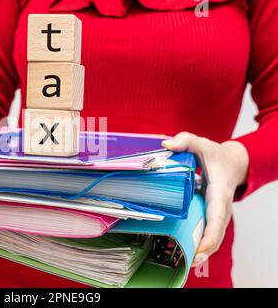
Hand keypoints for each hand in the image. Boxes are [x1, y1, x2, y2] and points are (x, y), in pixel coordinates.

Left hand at [161, 132, 248, 265]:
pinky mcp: (214, 215)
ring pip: (214, 237)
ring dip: (202, 250)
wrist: (234, 161)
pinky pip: (210, 233)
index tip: (200, 248)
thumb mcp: (201, 143)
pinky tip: (189, 251)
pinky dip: (202, 243)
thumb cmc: (217, 155)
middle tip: (189, 261)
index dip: (209, 235)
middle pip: (216, 234)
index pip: (217, 218)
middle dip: (204, 249)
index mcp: (218, 193)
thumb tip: (166, 144)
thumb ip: (186, 140)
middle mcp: (221, 207)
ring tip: (187, 261)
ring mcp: (219, 213)